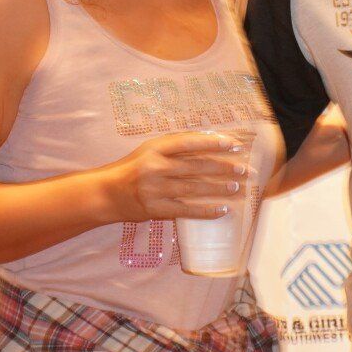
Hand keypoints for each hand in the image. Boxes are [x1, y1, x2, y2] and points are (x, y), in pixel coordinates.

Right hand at [108, 131, 252, 221]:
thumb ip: (175, 146)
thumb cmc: (132, 168)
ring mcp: (156, 190)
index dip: (212, 143)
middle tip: (244, 169)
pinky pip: (187, 210)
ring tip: (237, 188)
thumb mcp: (149, 150)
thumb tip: (209, 140)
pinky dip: (206, 211)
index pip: (188, 143)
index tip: (233, 144)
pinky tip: (223, 210)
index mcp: (155, 149)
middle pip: (196, 166)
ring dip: (219, 189)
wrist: (107, 194)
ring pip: (195, 188)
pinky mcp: (157, 209)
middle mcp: (156, 168)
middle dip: (223, 167)